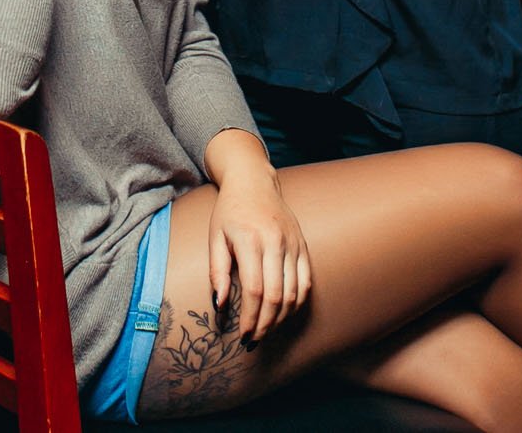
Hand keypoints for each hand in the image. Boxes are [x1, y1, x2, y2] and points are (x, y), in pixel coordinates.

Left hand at [207, 165, 310, 343]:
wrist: (254, 182)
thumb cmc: (229, 211)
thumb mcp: (215, 237)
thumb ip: (217, 272)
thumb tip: (220, 305)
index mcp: (251, 240)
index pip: (255, 290)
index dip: (251, 318)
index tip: (243, 335)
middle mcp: (276, 242)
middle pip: (276, 296)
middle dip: (266, 324)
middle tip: (255, 339)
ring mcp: (293, 244)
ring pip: (294, 293)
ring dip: (281, 318)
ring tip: (267, 330)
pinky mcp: (303, 245)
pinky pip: (306, 282)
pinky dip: (297, 303)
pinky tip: (284, 313)